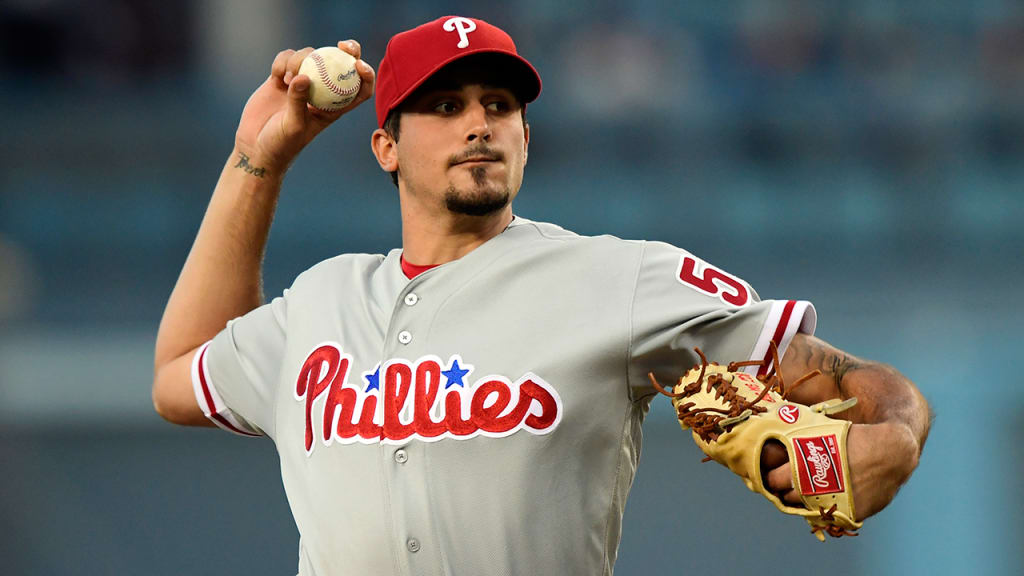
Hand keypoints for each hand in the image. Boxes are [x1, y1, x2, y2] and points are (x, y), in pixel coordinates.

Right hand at [234, 39, 375, 174]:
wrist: (256, 146)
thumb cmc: (281, 144)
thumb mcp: (294, 126)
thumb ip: (298, 101)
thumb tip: (304, 76)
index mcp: (334, 107)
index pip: (359, 89)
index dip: (366, 75)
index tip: (359, 65)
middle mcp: (321, 91)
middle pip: (341, 64)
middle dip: (348, 50)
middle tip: (343, 45)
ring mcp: (301, 82)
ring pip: (310, 56)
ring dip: (300, 58)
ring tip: (287, 78)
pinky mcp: (281, 78)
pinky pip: (285, 59)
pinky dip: (282, 61)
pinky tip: (276, 75)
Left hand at [760, 422, 919, 520]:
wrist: (891, 452)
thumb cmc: (852, 436)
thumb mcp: (819, 428)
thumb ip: (794, 434)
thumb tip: (769, 424)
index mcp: (801, 466)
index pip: (772, 480)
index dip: (772, 475)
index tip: (774, 472)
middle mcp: (813, 488)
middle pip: (786, 496)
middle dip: (785, 489)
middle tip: (788, 482)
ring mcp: (831, 503)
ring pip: (804, 509)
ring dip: (802, 501)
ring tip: (807, 489)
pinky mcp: (848, 514)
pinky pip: (827, 516)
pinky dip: (824, 508)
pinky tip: (826, 497)